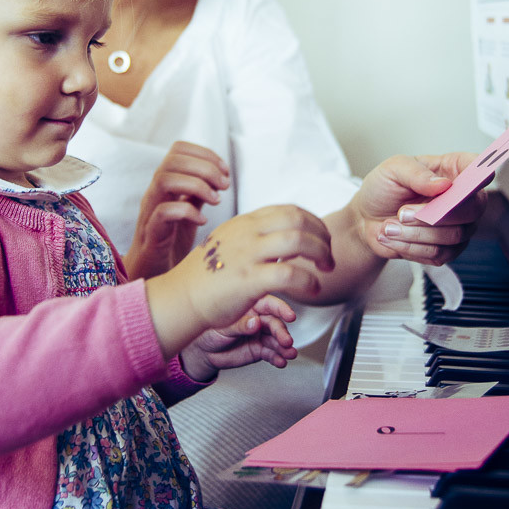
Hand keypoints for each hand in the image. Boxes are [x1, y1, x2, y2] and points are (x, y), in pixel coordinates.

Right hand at [123, 141, 229, 279]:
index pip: (179, 149)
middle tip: (224, 185)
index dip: (205, 154)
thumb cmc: (172, 240)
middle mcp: (155, 192)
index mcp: (166, 183)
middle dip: (205, 167)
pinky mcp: (151, 233)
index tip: (225, 170)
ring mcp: (150, 211)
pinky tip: (202, 221)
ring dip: (196, 185)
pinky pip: (162, 212)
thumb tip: (220, 175)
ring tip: (216, 200)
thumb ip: (200, 191)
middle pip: (173, 160)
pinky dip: (187, 212)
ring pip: (164, 179)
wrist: (154, 273)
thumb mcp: (191, 210)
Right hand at [146, 204, 334, 360]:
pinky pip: (289, 274)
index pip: (289, 210)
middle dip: (322, 236)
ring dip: (320, 254)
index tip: (321, 238)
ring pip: (298, 241)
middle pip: (298, 219)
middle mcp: (247, 233)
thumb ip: (255, 236)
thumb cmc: (207, 277)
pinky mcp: (248, 280)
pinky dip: (308, 281)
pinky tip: (312, 289)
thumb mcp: (230, 243)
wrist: (181, 298)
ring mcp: (247, 255)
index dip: (313, 222)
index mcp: (244, 222)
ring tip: (325, 270)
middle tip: (327, 256)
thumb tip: (283, 237)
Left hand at [179, 295, 297, 381]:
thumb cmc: (209, 331)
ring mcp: (260, 335)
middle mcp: (258, 319)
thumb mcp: (223, 326)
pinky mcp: (259, 350)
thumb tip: (256, 322)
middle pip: (275, 323)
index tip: (290, 316)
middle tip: (286, 341)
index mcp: (250, 306)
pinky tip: (281, 362)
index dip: (281, 309)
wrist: (203, 352)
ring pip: (276, 340)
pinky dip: (277, 358)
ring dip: (284, 347)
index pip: (268, 304)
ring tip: (289, 354)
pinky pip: (271, 353)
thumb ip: (240, 325)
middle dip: (282, 332)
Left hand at [355, 152, 486, 265]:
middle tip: (402, 212)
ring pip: (454, 235)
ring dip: (416, 233)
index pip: (478, 167)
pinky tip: (394, 237)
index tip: (472, 179)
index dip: (480, 173)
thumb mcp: (393, 170)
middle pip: (473, 209)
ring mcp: (458, 225)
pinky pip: (439, 254)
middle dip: (435, 214)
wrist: (366, 218)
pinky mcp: (447, 249)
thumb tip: (443, 184)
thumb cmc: (384, 189)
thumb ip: (417, 174)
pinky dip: (411, 247)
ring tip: (389, 226)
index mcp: (452, 169)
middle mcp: (461, 198)